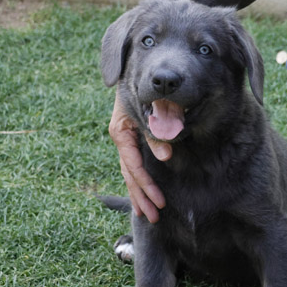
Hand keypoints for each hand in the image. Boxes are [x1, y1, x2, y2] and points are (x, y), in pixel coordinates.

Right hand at [109, 91, 169, 222]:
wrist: (135, 70)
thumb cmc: (143, 86)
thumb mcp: (148, 105)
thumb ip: (156, 130)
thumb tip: (166, 155)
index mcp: (121, 130)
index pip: (133, 164)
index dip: (146, 184)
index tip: (159, 201)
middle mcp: (120, 138)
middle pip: (130, 174)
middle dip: (142, 197)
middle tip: (154, 217)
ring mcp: (125, 141)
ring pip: (130, 174)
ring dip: (139, 195)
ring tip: (149, 216)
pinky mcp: (131, 141)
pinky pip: (133, 167)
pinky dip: (138, 184)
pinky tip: (140, 201)